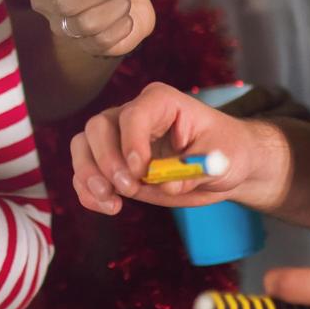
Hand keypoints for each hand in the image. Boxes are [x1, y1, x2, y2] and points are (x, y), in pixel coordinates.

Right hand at [71, 81, 287, 215]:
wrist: (223, 166)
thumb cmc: (226, 152)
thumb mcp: (224, 158)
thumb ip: (194, 170)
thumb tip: (166, 185)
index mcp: (160, 102)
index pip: (133, 115)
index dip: (131, 142)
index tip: (141, 172)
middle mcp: (132, 115)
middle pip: (98, 127)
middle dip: (106, 160)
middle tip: (128, 188)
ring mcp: (117, 139)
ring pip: (83, 146)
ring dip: (89, 175)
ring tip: (111, 201)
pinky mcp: (113, 163)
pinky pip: (86, 172)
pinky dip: (88, 191)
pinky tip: (107, 206)